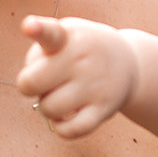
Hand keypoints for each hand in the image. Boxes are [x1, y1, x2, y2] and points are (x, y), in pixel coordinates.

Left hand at [18, 16, 138, 138]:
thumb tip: (31, 89)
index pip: (52, 33)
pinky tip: (64, 117)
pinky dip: (61, 128)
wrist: (128, 63)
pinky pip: (71, 130)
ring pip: (48, 109)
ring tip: (59, 95)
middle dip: (29, 86)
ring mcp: (95, 85)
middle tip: (45, 81)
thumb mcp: (66, 35)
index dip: (38, 29)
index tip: (29, 26)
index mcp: (69, 37)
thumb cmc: (82, 50)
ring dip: (46, 107)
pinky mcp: (104, 109)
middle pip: (30, 83)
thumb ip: (39, 53)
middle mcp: (82, 60)